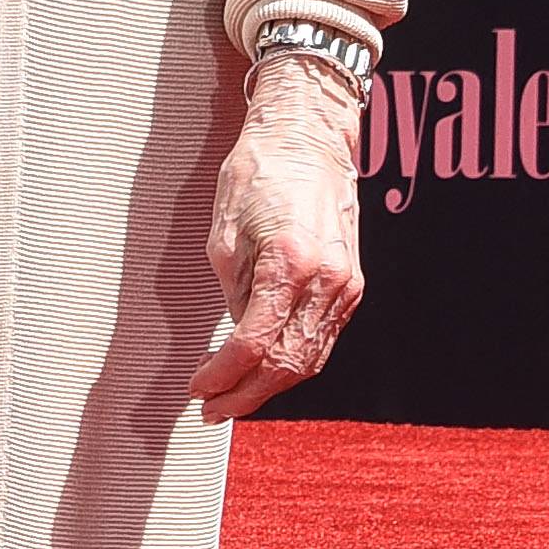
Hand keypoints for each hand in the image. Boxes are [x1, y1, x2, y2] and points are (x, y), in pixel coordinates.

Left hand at [191, 53, 365, 418]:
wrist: (309, 138)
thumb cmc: (260, 173)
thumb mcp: (223, 233)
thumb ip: (232, 291)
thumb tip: (236, 338)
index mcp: (289, 261)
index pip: (254, 342)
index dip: (222, 374)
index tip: (196, 388)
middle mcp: (327, 278)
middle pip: (287, 362)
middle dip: (244, 394)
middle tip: (209, 409)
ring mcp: (346, 284)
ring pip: (309, 359)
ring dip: (268, 387)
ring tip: (230, 399)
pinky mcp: (352, 285)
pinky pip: (321, 339)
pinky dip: (292, 363)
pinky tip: (263, 372)